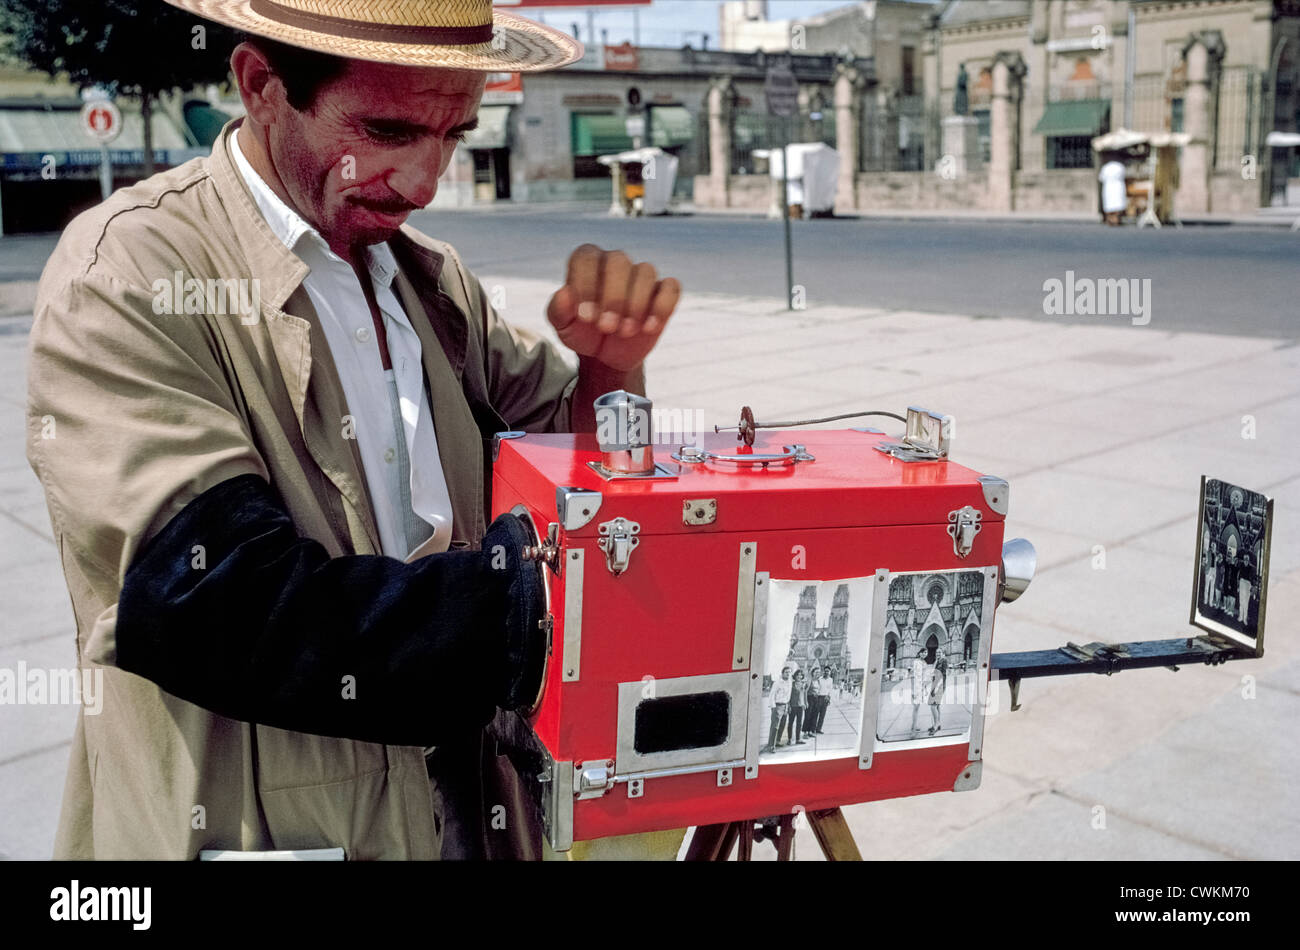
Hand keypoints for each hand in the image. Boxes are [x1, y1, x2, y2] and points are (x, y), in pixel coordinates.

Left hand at [546, 244, 679, 372]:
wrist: (605, 354)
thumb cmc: (582, 332)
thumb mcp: (564, 327)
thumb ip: (558, 311)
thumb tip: (564, 294)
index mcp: (587, 263)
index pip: (586, 257)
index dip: (586, 285)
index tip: (585, 317)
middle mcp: (615, 262)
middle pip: (619, 260)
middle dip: (613, 297)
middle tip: (606, 327)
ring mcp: (640, 276)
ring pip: (646, 271)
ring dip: (636, 304)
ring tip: (625, 331)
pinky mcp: (662, 292)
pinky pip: (671, 287)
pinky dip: (662, 307)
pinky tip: (648, 327)